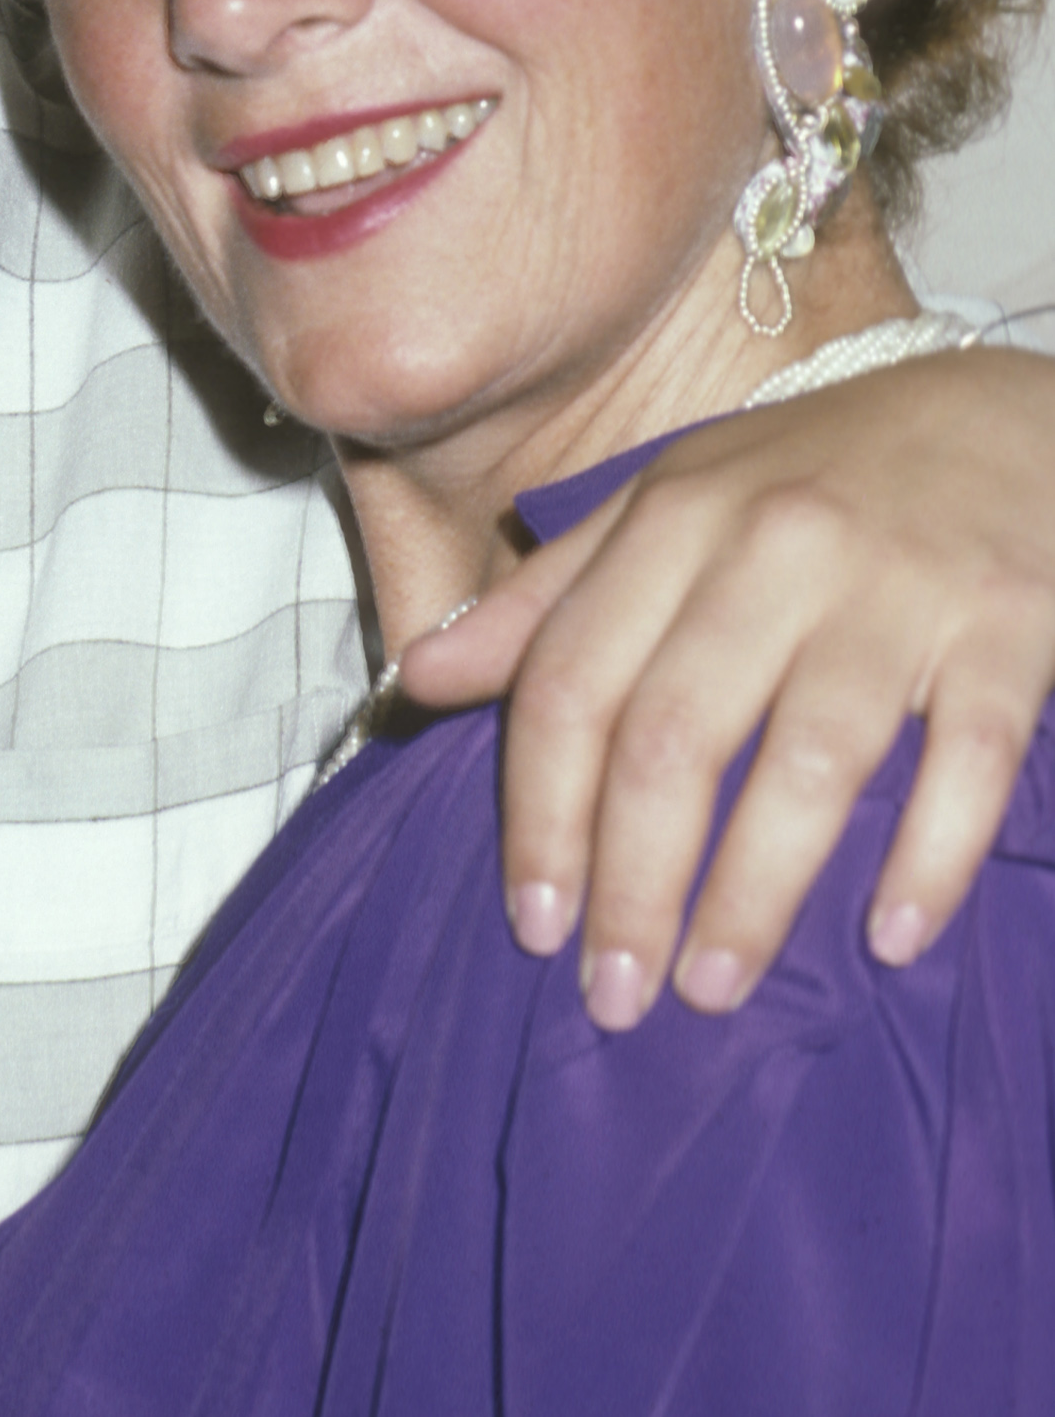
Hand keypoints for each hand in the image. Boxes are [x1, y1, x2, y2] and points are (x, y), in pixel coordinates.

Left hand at [399, 344, 1054, 1029]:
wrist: (1007, 421)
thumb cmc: (812, 482)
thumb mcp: (666, 507)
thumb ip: (550, 599)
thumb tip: (420, 676)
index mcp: (672, 519)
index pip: (572, 682)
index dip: (542, 814)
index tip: (532, 923)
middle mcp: (773, 547)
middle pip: (673, 738)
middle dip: (632, 884)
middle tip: (615, 995)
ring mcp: (893, 588)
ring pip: (810, 763)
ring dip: (753, 895)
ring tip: (713, 990)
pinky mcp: (1005, 626)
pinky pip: (963, 762)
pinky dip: (926, 859)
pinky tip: (890, 939)